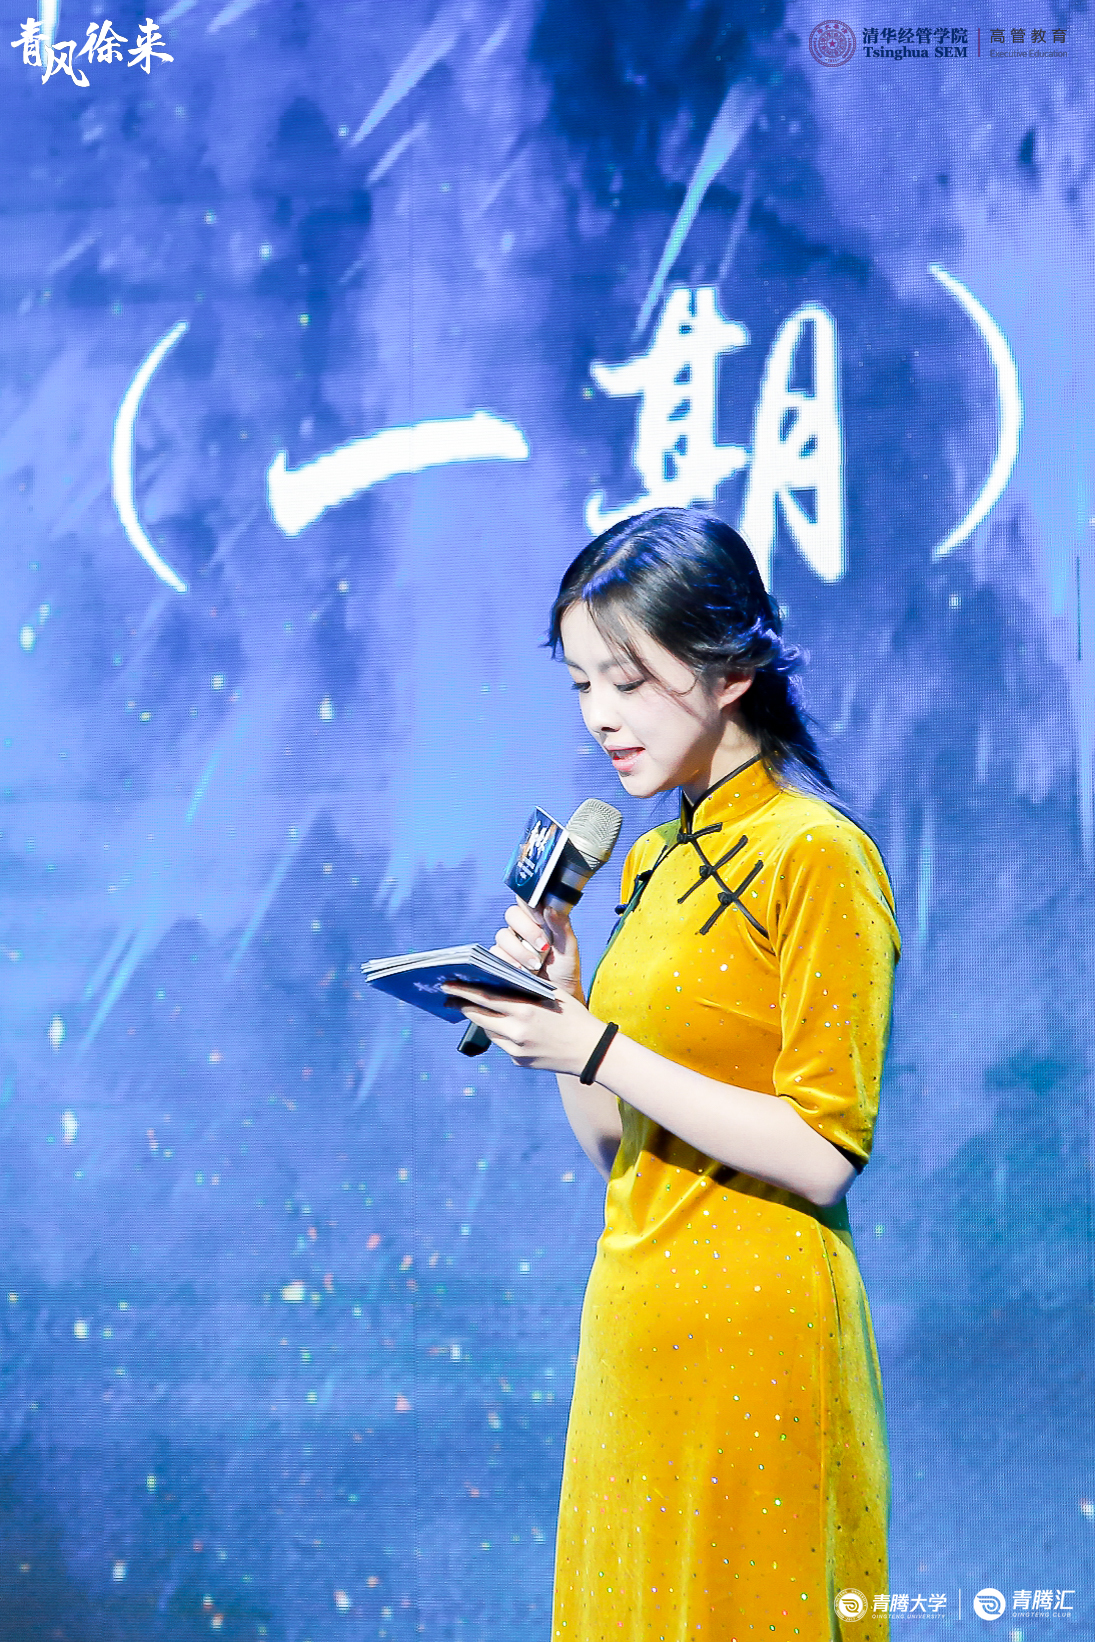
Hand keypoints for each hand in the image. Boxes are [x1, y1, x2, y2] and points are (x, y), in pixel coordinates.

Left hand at [439, 980, 605, 1075]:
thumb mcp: (551, 995)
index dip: (463, 991)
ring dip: (483, 1019)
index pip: (485, 998)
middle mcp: (517, 1032)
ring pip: (490, 1031)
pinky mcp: (519, 1062)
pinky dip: (502, 1033)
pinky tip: (506, 1025)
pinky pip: (503, 1044)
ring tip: (475, 1008)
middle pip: (480, 1016)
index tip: (447, 984)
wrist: (592, 1052)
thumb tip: (497, 980)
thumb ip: (524, 990)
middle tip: (450, 997)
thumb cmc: (573, 1016)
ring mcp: (516, 1050)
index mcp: (525, 1011)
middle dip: (463, 1005)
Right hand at [489, 898, 582, 999]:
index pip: (527, 900)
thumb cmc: (565, 970)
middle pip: (512, 914)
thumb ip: (562, 926)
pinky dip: (509, 962)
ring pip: (503, 935)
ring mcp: (509, 944)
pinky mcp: (500, 960)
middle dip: (528, 930)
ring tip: (535, 965)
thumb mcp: (569, 948)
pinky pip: (495, 954)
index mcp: (538, 919)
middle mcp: (521, 928)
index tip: (541, 918)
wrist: (557, 998)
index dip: (530, 904)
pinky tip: (521, 971)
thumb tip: (550, 908)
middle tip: (543, 947)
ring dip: (519, 950)